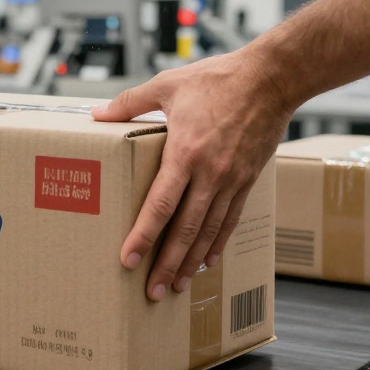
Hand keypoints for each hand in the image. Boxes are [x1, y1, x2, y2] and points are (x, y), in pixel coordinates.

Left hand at [91, 53, 293, 300]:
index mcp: (185, 153)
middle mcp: (210, 174)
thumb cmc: (218, 79)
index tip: (128, 259)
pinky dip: (218, 242)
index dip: (144, 236)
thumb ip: (131, 102)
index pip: (160, 205)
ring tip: (178, 286)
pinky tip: (207, 261)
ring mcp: (231, 180)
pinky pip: (230, 219)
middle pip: (185, 229)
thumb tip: (98, 114)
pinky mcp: (247, 179)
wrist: (271, 78)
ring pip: (209, 231)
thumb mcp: (168, 85)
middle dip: (168, 264)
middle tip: (153, 292)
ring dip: (192, 261)